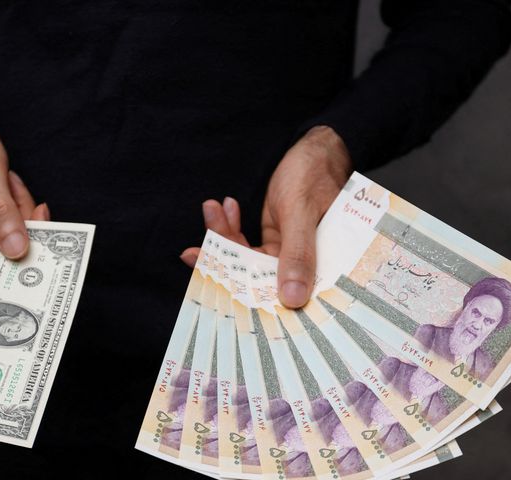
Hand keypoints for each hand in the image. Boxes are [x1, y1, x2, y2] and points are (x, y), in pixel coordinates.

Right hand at [0, 109, 49, 264]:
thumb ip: (1, 211)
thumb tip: (17, 251)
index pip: (2, 257)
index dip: (29, 237)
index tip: (37, 210)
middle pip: (10, 249)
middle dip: (21, 216)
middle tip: (9, 185)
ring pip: (13, 241)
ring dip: (17, 210)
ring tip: (2, 183)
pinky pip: (6, 234)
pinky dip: (13, 211)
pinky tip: (2, 190)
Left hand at [181, 126, 350, 307]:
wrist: (319, 148)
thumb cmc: (315, 175)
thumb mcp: (301, 213)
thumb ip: (297, 254)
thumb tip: (293, 299)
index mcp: (318, 270)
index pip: (278, 292)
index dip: (242, 290)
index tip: (209, 280)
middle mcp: (302, 267)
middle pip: (255, 277)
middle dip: (222, 261)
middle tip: (192, 252)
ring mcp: (286, 253)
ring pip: (246, 256)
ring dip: (223, 236)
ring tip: (211, 209)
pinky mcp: (276, 239)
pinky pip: (247, 240)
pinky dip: (232, 225)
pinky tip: (226, 206)